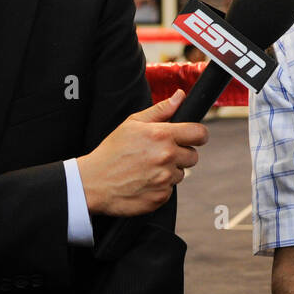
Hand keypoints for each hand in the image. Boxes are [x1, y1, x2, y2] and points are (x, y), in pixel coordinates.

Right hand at [77, 90, 208, 216]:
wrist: (93, 182)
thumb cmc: (111, 151)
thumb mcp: (132, 124)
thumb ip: (160, 110)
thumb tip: (180, 96)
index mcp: (162, 136)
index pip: (200, 133)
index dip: (198, 134)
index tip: (191, 136)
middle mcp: (167, 157)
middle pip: (193, 155)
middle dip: (181, 153)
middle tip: (160, 153)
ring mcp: (165, 179)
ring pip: (181, 173)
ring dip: (170, 170)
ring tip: (147, 167)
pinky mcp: (161, 197)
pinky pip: (170, 189)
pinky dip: (161, 186)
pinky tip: (144, 180)